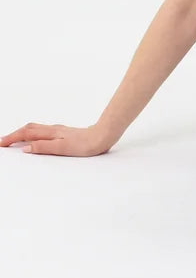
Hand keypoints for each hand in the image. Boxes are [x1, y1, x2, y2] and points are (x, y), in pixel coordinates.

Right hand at [2, 123, 117, 156]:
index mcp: (50, 133)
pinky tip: (36, 136)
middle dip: (14, 134)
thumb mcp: (63, 148)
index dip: (12, 138)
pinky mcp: (65, 132)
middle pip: (28, 129)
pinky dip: (33, 132)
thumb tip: (25, 148)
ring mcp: (59, 130)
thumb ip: (44, 147)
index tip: (1, 144)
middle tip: (3, 142)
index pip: (26, 134)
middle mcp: (53, 129)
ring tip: (14, 138)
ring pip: (36, 128)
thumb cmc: (86, 144)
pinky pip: (43, 130)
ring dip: (22, 132)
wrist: (104, 136)